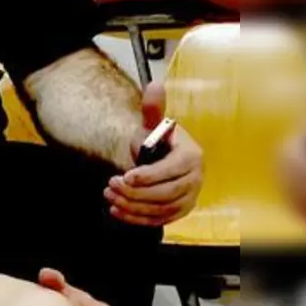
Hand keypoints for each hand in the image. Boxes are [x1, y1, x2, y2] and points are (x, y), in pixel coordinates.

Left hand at [106, 82, 203, 226]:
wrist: (164, 157)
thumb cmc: (158, 141)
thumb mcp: (153, 125)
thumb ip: (153, 109)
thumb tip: (154, 85)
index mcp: (191, 156)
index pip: (170, 171)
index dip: (147, 176)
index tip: (124, 177)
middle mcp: (195, 179)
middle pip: (165, 194)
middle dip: (135, 193)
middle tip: (111, 185)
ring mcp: (190, 198)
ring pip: (160, 209)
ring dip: (132, 206)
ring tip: (110, 197)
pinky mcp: (180, 211)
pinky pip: (159, 220)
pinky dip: (137, 219)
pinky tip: (117, 211)